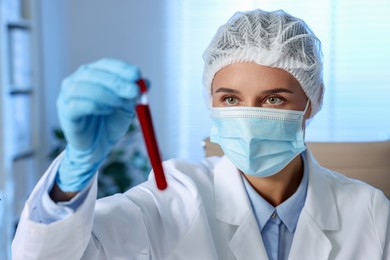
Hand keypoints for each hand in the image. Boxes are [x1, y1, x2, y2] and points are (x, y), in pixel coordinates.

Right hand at [56, 59, 141, 191]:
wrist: (97, 146)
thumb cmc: (109, 122)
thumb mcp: (127, 106)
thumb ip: (134, 94)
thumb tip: (146, 83)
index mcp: (93, 74)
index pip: (106, 64)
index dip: (122, 68)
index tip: (137, 75)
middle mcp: (77, 80)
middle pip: (96, 74)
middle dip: (117, 82)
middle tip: (134, 92)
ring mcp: (68, 95)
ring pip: (84, 87)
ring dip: (106, 94)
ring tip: (118, 105)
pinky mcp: (66, 112)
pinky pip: (77, 105)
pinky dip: (94, 106)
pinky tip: (105, 111)